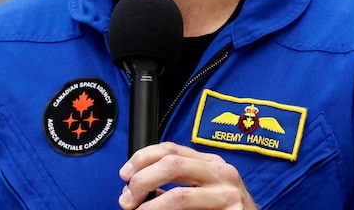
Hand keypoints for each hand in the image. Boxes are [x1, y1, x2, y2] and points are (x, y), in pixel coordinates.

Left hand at [118, 142, 257, 208]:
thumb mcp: (201, 191)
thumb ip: (175, 184)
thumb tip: (136, 187)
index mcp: (210, 162)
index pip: (170, 149)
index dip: (142, 158)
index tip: (124, 174)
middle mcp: (221, 172)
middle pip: (171, 165)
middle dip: (142, 180)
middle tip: (127, 200)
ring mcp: (229, 193)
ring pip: (179, 195)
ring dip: (151, 206)